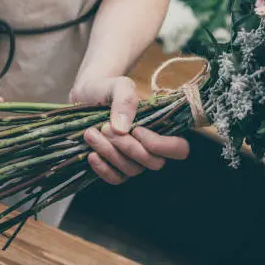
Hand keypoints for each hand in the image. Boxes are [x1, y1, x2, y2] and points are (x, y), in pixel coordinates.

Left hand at [70, 77, 188, 184]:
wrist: (85, 96)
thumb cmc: (107, 89)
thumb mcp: (118, 85)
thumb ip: (126, 98)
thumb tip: (123, 128)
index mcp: (161, 127)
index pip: (179, 149)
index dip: (161, 145)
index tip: (136, 129)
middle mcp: (151, 147)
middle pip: (154, 163)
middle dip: (129, 148)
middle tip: (106, 127)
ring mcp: (134, 159)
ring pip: (132, 170)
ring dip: (110, 153)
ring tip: (91, 132)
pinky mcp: (115, 167)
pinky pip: (116, 179)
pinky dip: (103, 169)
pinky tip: (91, 154)